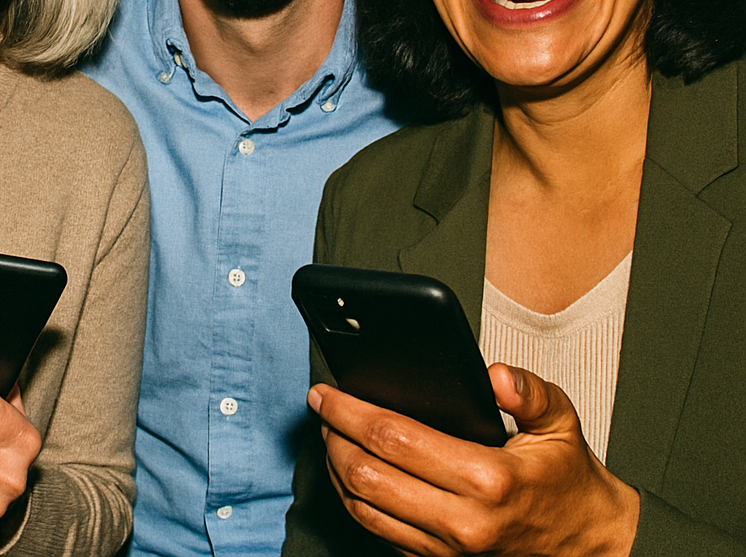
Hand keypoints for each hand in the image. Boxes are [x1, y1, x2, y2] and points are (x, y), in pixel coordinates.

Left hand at [309, 363, 639, 556]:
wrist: (593, 548)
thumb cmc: (568, 481)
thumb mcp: (560, 422)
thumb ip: (528, 391)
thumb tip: (495, 374)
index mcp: (486, 479)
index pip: (393, 438)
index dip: (349, 411)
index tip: (326, 392)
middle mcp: (461, 521)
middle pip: (367, 474)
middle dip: (332, 436)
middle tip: (320, 407)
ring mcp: (447, 551)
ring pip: (364, 509)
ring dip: (336, 469)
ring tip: (329, 435)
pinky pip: (380, 534)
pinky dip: (355, 501)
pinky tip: (350, 472)